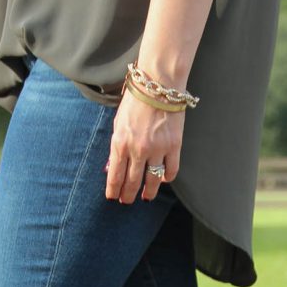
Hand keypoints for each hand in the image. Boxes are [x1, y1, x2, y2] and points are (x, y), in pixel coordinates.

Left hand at [104, 88, 184, 202]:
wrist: (159, 84)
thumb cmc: (135, 100)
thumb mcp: (118, 122)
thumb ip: (116, 146)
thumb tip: (112, 167)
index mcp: (120, 142)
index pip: (115, 175)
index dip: (113, 190)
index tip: (112, 197)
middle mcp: (138, 149)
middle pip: (132, 182)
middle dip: (128, 195)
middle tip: (127, 202)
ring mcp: (157, 149)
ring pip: (152, 181)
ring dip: (148, 192)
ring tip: (146, 197)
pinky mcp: (174, 146)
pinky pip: (171, 170)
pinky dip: (166, 178)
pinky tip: (163, 180)